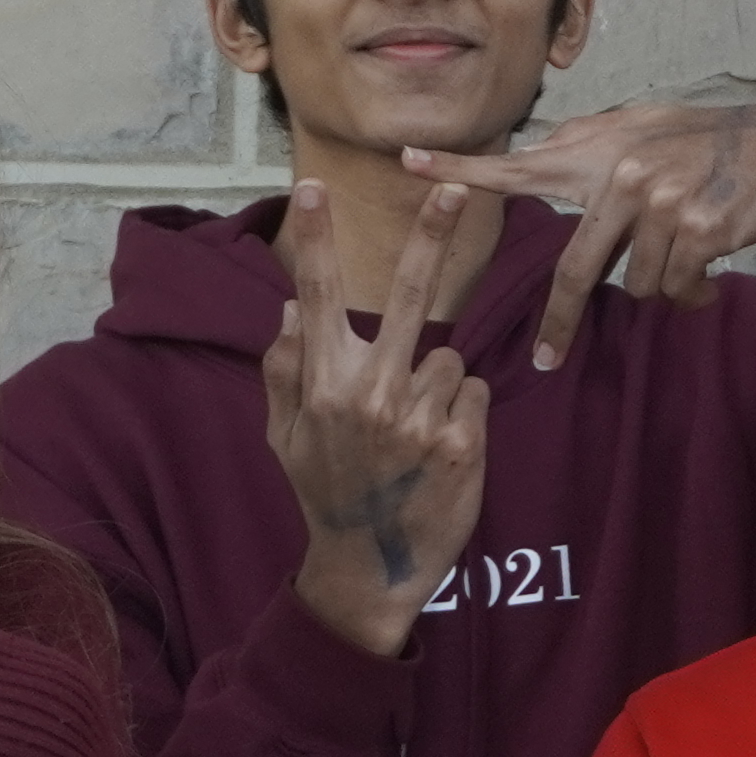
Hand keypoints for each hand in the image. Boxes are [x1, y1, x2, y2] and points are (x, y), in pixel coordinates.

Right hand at [265, 182, 487, 657]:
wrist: (371, 568)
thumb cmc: (325, 491)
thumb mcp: (283, 437)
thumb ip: (283, 370)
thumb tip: (289, 307)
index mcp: (322, 387)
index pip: (316, 297)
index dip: (315, 241)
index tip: (314, 188)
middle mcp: (369, 394)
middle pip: (405, 296)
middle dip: (430, 236)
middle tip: (457, 188)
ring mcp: (419, 418)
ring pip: (446, 354)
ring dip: (436, 381)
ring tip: (414, 431)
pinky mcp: (463, 441)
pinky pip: (472, 389)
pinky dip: (462, 408)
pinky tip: (440, 446)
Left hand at [407, 94, 755, 370]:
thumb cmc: (713, 143)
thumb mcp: (647, 128)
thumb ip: (594, 144)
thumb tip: (542, 147)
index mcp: (601, 151)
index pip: (521, 162)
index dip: (463, 166)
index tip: (409, 163)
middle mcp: (622, 173)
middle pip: (575, 269)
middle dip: (561, 323)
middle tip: (546, 361)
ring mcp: (660, 203)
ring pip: (635, 285)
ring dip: (662, 287)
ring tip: (690, 259)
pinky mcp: (697, 232)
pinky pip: (677, 290)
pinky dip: (694, 293)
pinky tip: (714, 270)